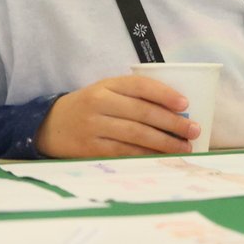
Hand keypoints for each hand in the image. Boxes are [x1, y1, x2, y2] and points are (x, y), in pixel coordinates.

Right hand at [36, 74, 200, 157]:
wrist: (50, 125)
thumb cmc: (90, 107)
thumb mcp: (106, 92)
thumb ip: (133, 96)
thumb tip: (176, 109)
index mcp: (106, 85)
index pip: (140, 86)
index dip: (164, 94)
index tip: (185, 104)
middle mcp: (99, 103)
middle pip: (142, 112)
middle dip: (172, 123)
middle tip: (193, 131)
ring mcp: (94, 127)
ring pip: (136, 135)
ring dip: (164, 142)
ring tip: (184, 147)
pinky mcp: (90, 149)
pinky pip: (124, 152)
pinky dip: (146, 156)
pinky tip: (162, 157)